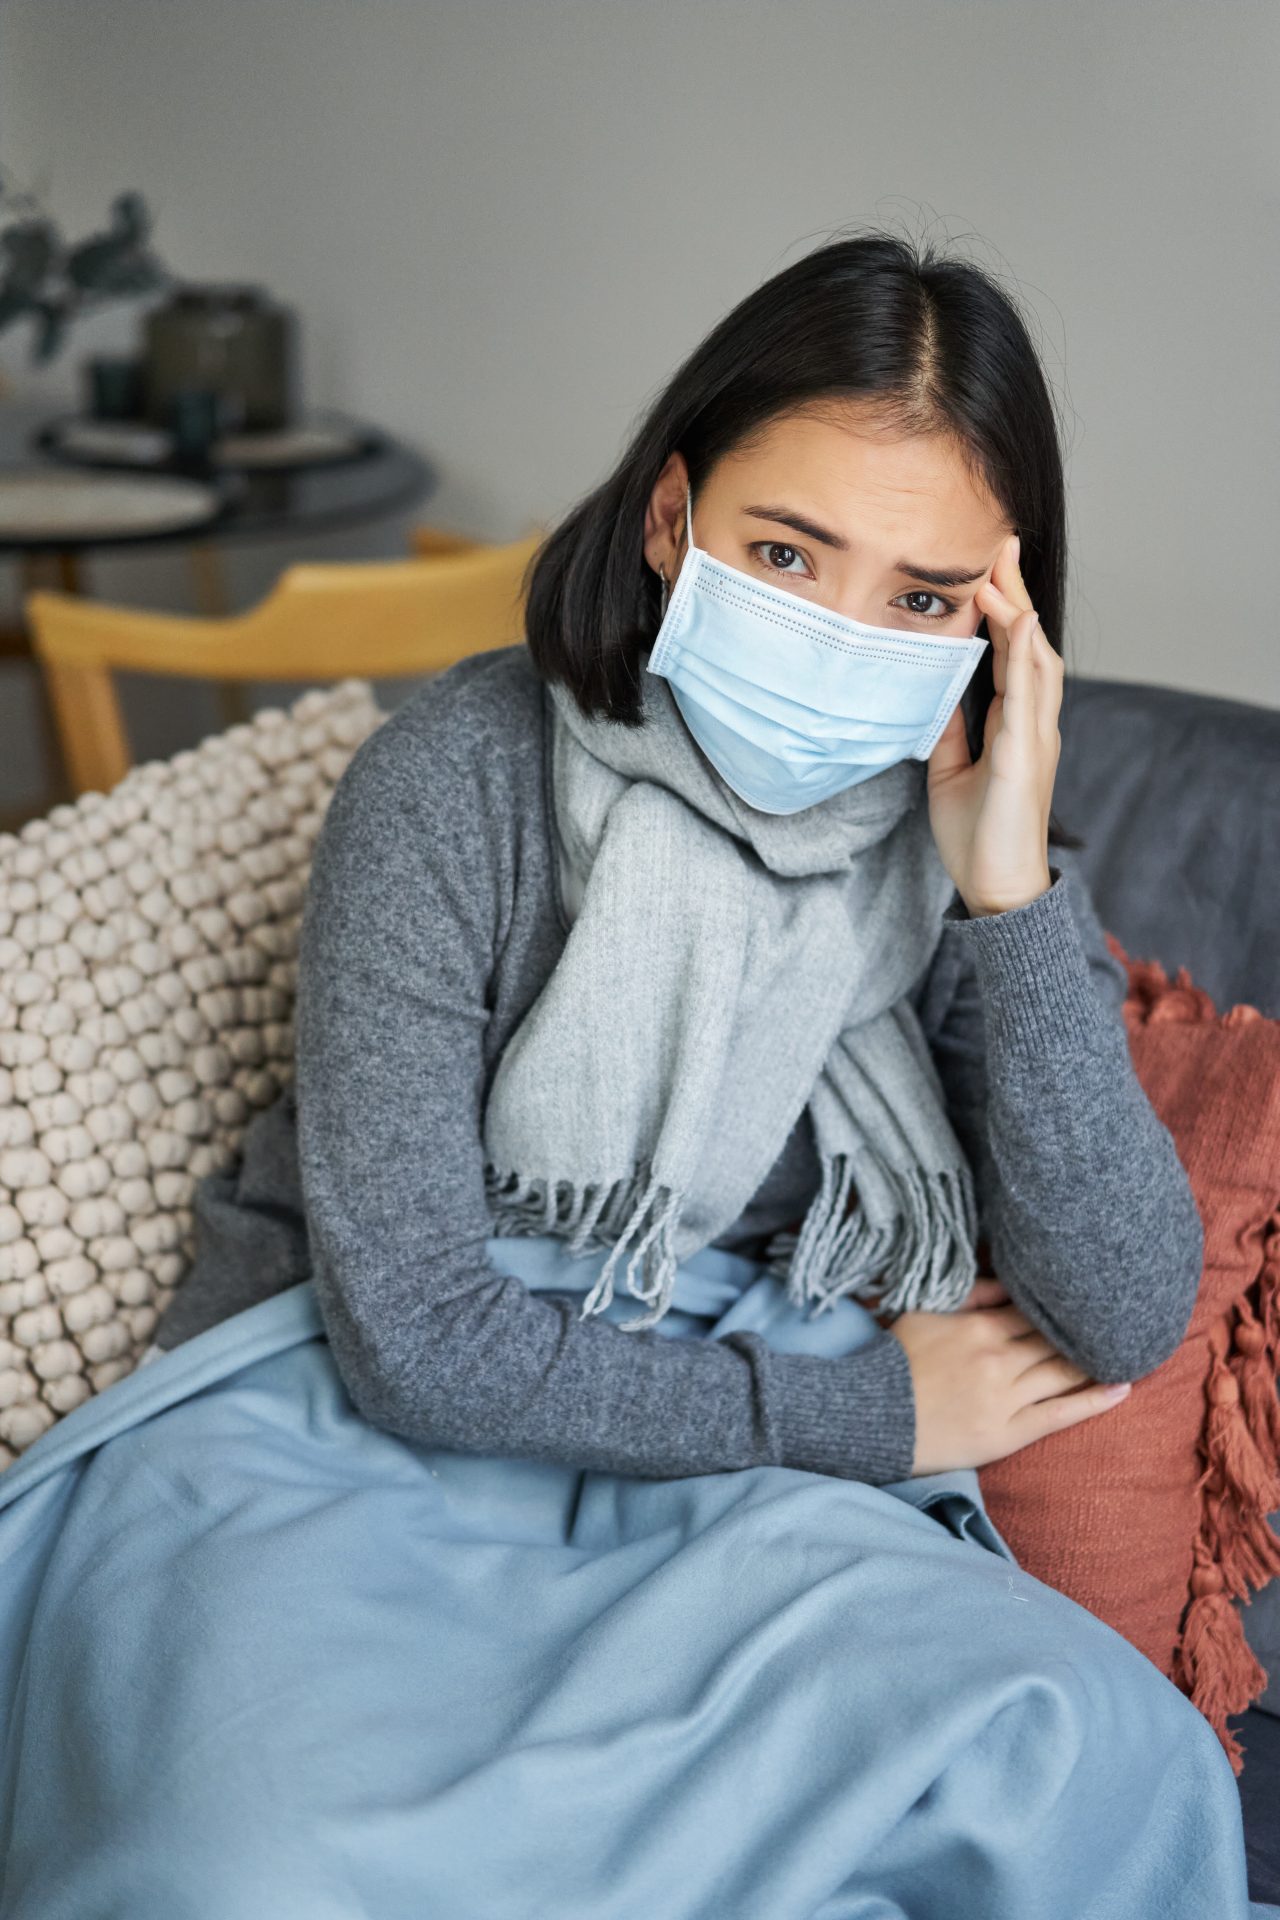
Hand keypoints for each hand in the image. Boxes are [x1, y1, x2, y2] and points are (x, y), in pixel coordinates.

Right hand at [886, 1287, 1131, 1476]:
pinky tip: (1121, 1388)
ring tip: (1127, 1348)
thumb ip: (968, 1293)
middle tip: (1118, 1320)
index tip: (1087, 1297)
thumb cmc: (895, 1361)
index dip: (1060, 1305)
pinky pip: (1060, 1414)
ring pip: (1062, 1373)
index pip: (1032, 1310)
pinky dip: (1094, 1400)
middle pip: (1054, 1339)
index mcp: (979, 1326)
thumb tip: (1006, 1280)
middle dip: (1085, 1330)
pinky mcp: (1009, 1432)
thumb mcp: (924, 1312)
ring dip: (1096, 1360)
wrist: (874, 1416)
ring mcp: (1006, 1397)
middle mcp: (999, 1359)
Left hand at [925, 533, 1063, 915]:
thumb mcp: (952, 772)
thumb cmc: (979, 837)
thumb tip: (931, 695)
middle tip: (1000, 542)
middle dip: (1015, 592)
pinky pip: (1028, 696)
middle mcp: (1033, 724)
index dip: (1002, 608)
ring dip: (1018, 611)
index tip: (988, 566)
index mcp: (1016, 725)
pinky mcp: (1024, 757)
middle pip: (1029, 643)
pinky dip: (1025, 655)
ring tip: (999, 569)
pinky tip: (1018, 623)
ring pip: (1035, 659)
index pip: (1011, 652)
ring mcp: (1034, 738)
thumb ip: (949, 731)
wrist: (998, 889)